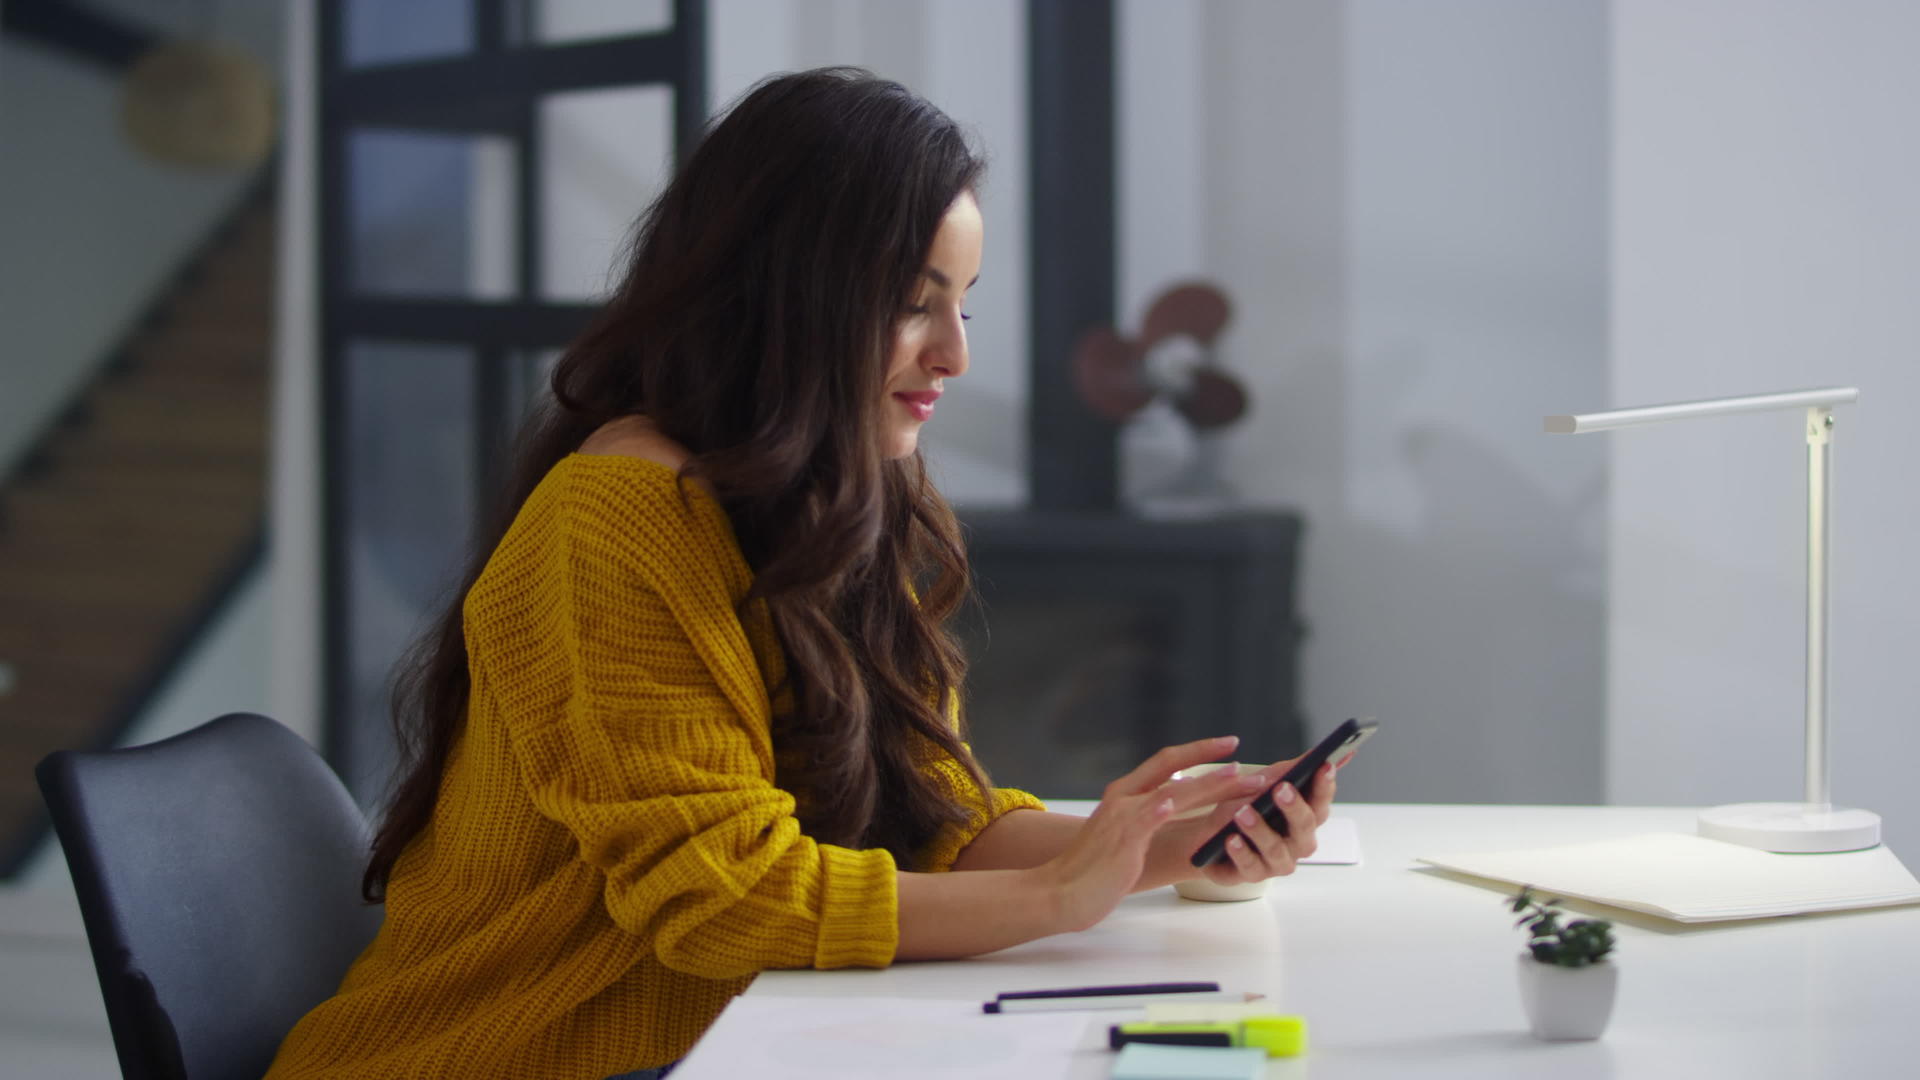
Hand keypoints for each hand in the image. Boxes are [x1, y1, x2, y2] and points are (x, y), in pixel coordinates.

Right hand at [1029, 736, 1263, 931]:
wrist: (1059, 892)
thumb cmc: (1093, 871)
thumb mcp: (1123, 836)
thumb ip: (1145, 818)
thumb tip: (1170, 805)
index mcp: (1124, 794)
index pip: (1166, 762)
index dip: (1198, 751)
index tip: (1228, 745)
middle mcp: (1124, 798)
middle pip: (1174, 768)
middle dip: (1212, 759)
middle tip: (1245, 755)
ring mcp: (1122, 817)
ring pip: (1173, 791)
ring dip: (1210, 784)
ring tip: (1241, 778)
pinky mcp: (1122, 840)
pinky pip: (1147, 818)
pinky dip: (1162, 807)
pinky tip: (1179, 800)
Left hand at [1139, 755, 1338, 891]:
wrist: (1208, 834)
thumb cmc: (1243, 806)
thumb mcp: (1262, 783)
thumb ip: (1291, 769)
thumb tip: (1327, 752)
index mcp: (1306, 817)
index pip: (1322, 801)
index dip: (1325, 784)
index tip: (1324, 765)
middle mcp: (1298, 842)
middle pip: (1305, 826)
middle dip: (1294, 806)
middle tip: (1280, 789)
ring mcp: (1277, 862)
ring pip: (1276, 849)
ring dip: (1260, 829)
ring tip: (1243, 812)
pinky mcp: (1252, 875)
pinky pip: (1249, 866)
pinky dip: (1241, 852)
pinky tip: (1231, 839)